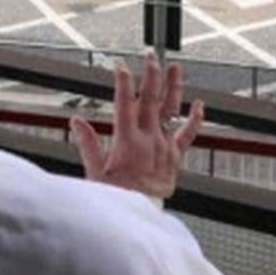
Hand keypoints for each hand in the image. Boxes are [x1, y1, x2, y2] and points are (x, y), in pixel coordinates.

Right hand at [71, 54, 203, 200]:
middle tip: (150, 56)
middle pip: (151, 99)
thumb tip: (75, 122)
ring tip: (175, 67)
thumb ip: (87, 145)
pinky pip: (188, 135)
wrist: (139, 218)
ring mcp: (165, 147)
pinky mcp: (175, 157)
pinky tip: (200, 105)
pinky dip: (194, 119)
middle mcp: (149, 139)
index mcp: (127, 141)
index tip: (120, 65)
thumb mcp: (94, 173)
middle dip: (150, 74)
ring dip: (174, 87)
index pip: (124, 103)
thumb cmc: (116, 198)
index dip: (122, 81)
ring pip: (171, 111)